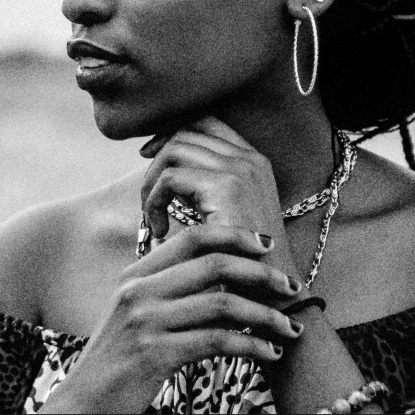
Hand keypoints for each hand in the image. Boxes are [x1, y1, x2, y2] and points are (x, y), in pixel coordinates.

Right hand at [44, 224, 303, 412]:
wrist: (84, 401)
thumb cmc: (119, 358)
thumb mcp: (135, 312)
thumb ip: (169, 287)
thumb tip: (223, 269)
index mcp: (136, 274)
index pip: (194, 237)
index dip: (235, 236)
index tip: (266, 245)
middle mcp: (139, 290)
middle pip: (214, 263)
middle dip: (261, 273)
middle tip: (291, 286)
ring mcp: (145, 322)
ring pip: (223, 304)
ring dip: (265, 314)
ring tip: (289, 326)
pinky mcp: (155, 354)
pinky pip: (217, 341)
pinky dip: (251, 345)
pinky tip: (269, 352)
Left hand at [139, 117, 286, 246]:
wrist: (268, 292)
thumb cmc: (241, 260)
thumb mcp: (227, 211)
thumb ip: (205, 183)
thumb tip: (161, 160)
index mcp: (254, 160)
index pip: (206, 122)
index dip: (172, 133)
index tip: (149, 154)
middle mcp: (250, 158)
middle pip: (186, 131)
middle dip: (157, 157)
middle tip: (146, 192)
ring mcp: (241, 169)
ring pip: (174, 150)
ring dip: (152, 182)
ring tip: (153, 215)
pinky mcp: (226, 187)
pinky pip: (170, 178)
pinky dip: (154, 201)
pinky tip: (159, 228)